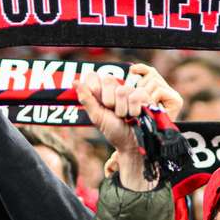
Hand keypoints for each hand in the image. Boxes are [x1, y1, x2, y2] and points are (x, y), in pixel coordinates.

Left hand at [76, 72, 160, 191]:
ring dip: (122, 110)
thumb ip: (86, 99)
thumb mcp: (97, 116)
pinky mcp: (144, 95)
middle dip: (109, 101)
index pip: (93, 76)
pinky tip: (135, 116)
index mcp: (102, 91)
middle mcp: (116, 87)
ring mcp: (130, 90)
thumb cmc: (114, 131)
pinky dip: (133, 111)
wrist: (131, 144)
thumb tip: (75, 81)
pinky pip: (135, 96)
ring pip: (122, 90)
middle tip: (113, 112)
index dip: (95, 88)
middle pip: (108, 80)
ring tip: (126, 117)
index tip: (99, 103)